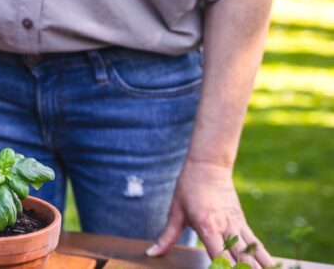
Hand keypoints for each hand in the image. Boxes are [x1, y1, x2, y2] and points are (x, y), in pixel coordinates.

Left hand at [146, 161, 273, 267]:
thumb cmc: (189, 188)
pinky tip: (273, 268)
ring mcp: (237, 225)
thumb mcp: (175, 212)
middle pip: (239, 257)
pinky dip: (265, 257)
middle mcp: (225, 228)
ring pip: (252, 252)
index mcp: (206, 226)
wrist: (208, 166)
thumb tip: (151, 253)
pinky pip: (256, 243)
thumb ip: (167, 237)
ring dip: (258, 267)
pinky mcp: (243, 222)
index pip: (218, 255)